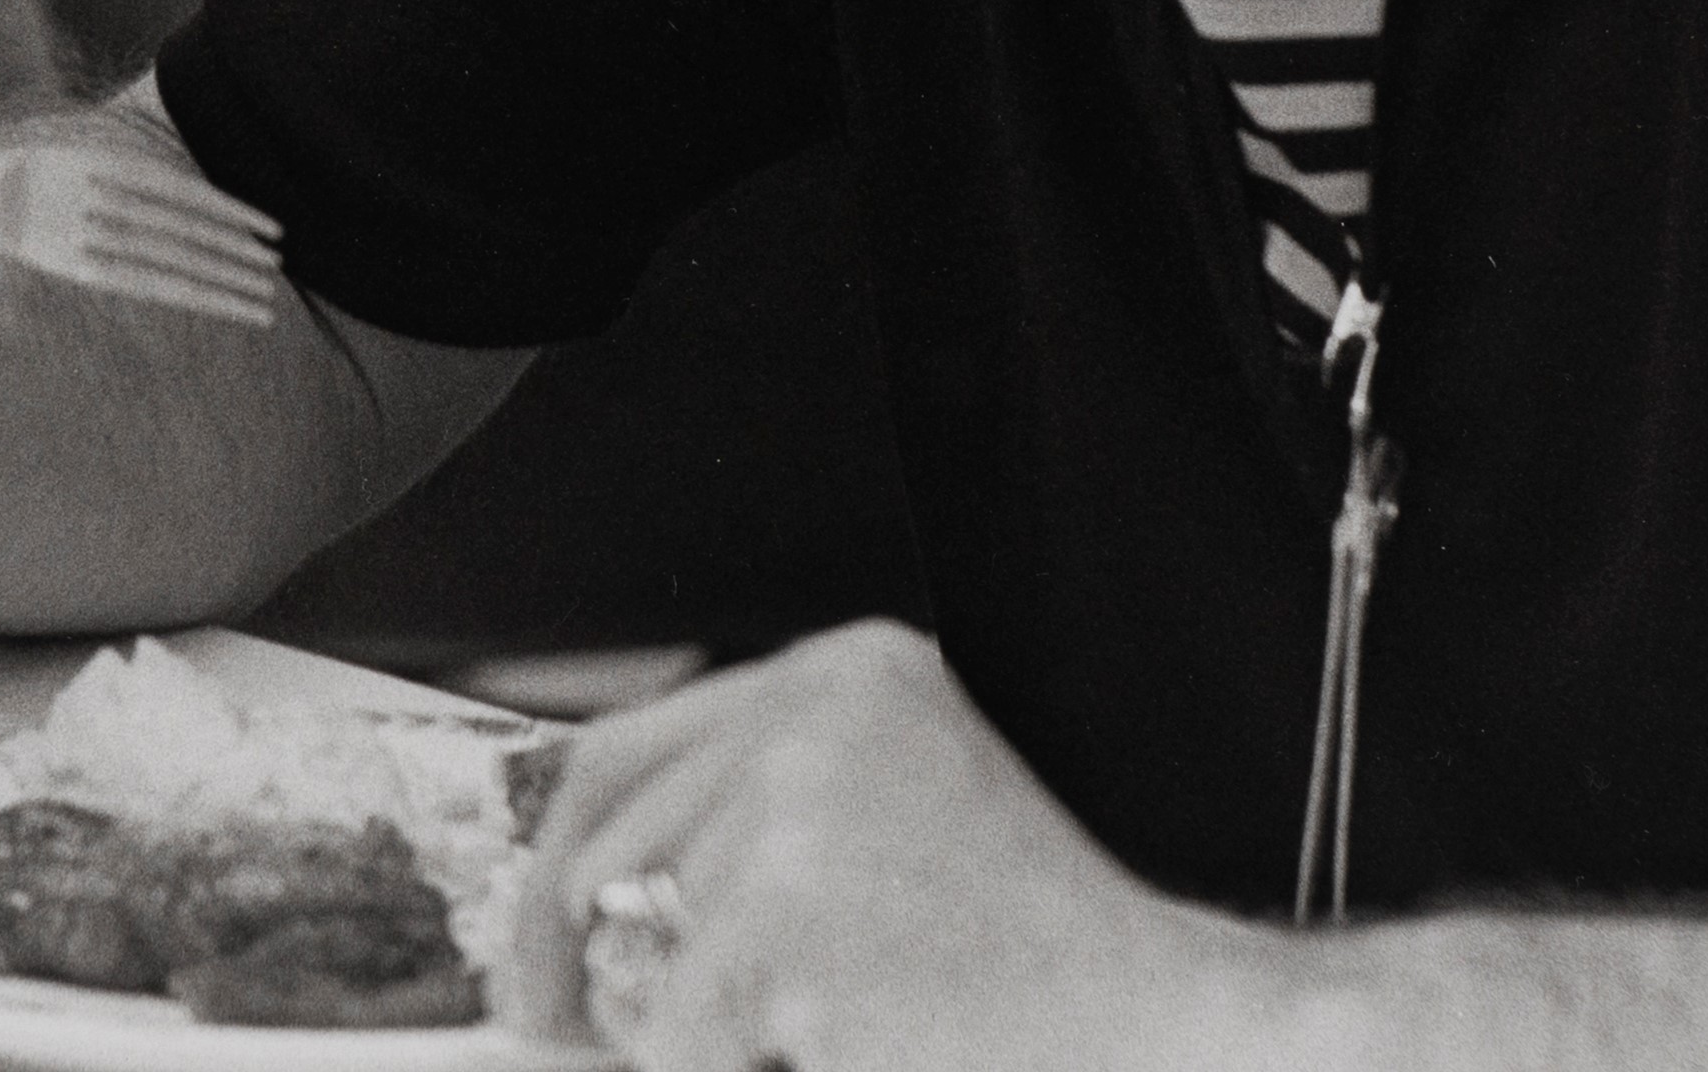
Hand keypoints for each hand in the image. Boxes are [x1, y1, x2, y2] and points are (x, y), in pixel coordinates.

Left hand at [505, 621, 1271, 1071]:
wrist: (1172, 1033)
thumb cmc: (1046, 966)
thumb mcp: (895, 829)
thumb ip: (756, 825)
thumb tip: (582, 904)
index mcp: (843, 675)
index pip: (626, 748)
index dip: (561, 857)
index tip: (536, 942)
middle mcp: (809, 712)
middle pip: (603, 840)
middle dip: (573, 954)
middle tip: (560, 1027)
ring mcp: (794, 805)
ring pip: (635, 949)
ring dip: (680, 1027)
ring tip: (816, 1034)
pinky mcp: (784, 915)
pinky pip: (679, 1036)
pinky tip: (838, 1057)